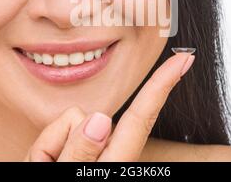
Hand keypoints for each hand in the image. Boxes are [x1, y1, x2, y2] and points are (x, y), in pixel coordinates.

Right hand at [24, 52, 194, 161]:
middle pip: (84, 115)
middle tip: (49, 166)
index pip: (141, 117)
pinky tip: (48, 163)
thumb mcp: (64, 181)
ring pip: (69, 120)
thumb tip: (101, 119)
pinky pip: (58, 129)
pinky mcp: (80, 146)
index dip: (163, 85)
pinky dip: (46, 148)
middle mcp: (109, 152)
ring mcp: (94, 148)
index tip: (184, 60)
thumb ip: (80, 155)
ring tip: (48, 167)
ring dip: (50, 146)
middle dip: (60, 137)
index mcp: (115, 163)